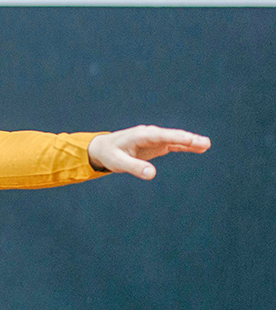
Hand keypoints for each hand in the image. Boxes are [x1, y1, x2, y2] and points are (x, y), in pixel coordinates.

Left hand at [87, 125, 210, 179]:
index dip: (176, 137)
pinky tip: (199, 148)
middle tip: (205, 143)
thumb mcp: (118, 163)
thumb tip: (151, 174)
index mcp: (140, 135)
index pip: (161, 136)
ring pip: (175, 139)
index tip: (190, 140)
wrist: (103, 148)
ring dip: (190, 142)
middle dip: (187, 139)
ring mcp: (154, 139)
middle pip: (171, 136)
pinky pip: (174, 144)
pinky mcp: (157, 145)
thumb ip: (134, 167)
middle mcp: (149, 134)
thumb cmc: (110, 154)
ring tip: (206, 145)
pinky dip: (185, 146)